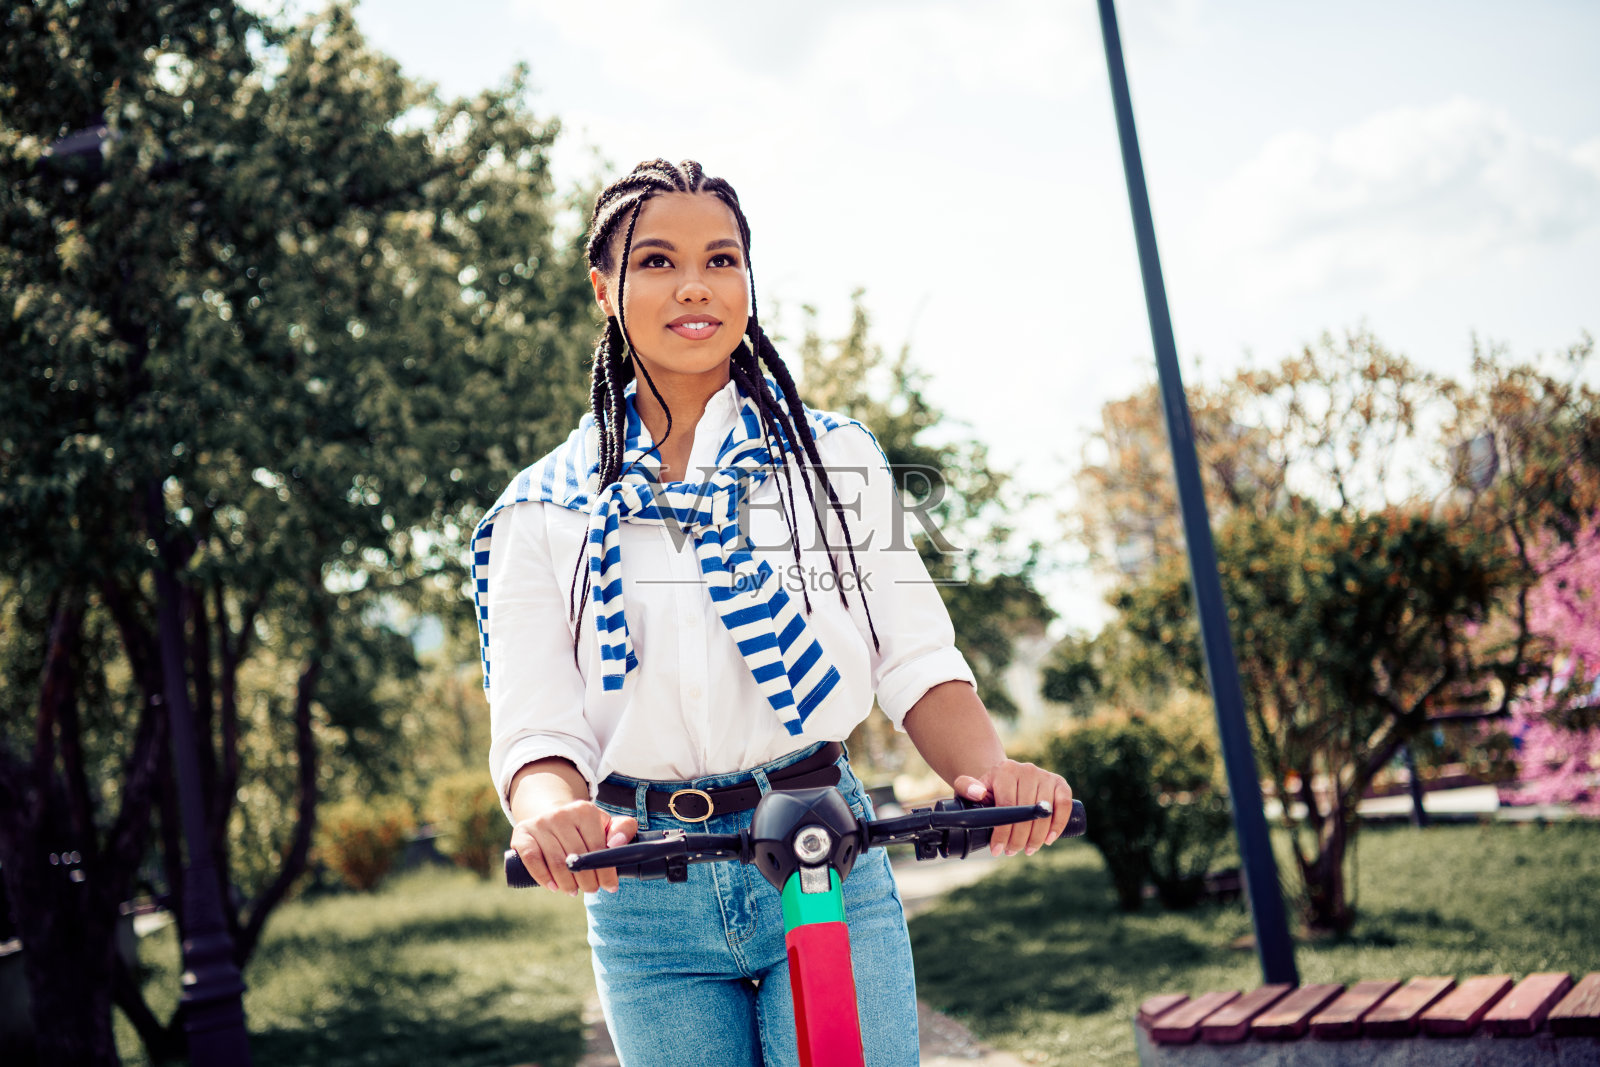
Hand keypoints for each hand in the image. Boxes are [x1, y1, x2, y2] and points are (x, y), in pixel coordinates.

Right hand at [510, 800, 637, 895]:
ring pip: (556, 862)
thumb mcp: (605, 824)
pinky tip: (553, 887)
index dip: (605, 871)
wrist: (550, 814)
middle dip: (587, 881)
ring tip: (573, 891)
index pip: (598, 847)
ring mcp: (540, 823)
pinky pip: (532, 859)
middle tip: (590, 890)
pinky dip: (543, 877)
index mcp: (585, 810)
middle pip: (577, 857)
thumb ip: (623, 829)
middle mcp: (561, 813)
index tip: (610, 887)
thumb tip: (617, 844)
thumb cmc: (583, 827)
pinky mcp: (522, 833)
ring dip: (567, 883)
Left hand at [952, 759, 1072, 857]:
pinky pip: (1064, 804)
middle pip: (1026, 812)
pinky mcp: (1059, 782)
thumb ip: (965, 787)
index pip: (1007, 807)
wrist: (1007, 777)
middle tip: (1012, 852)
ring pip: (1045, 811)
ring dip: (1037, 836)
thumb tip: (978, 793)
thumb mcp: (970, 786)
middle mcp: (1027, 769)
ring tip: (1028, 849)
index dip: (1003, 832)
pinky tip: (1049, 839)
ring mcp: (1045, 775)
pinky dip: (1059, 824)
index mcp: (1005, 771)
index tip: (997, 850)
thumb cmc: (988, 788)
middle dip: (1019, 838)